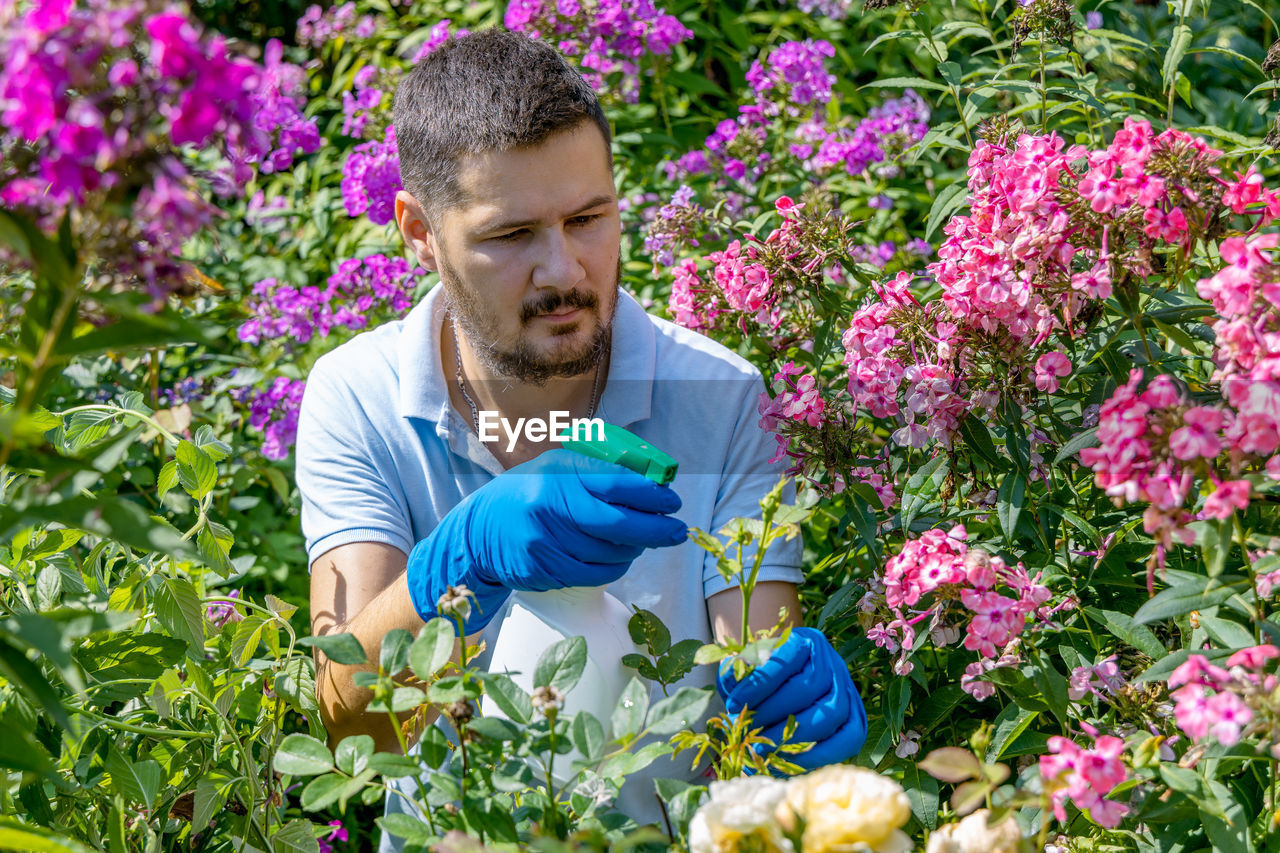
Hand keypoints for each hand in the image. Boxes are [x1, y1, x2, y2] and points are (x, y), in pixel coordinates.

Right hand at [406, 449, 686, 631]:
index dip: (650, 496)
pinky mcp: (543, 569)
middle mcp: (550, 506)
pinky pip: (594, 573)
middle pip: (617, 524)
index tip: (672, 501)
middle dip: (655, 529)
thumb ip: (596, 470)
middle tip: (677, 530)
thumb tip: (650, 479)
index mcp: (557, 473)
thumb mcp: (555, 468)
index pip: (615, 484)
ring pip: (609, 552)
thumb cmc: (528, 494)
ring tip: (642, 541)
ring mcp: (545, 541)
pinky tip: (619, 558)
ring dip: (635, 549)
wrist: (478, 532)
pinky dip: (614, 567)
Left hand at [717, 627, 865, 770]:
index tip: (731, 704)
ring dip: (794, 735)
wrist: (784, 686)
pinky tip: (790, 762)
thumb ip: (736, 675)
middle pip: (809, 687)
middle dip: (773, 714)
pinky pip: (849, 737)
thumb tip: (734, 691)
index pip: (785, 659)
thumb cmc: (761, 677)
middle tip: (746, 732)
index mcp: (806, 641)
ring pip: (831, 712)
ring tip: (763, 749)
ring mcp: (847, 690)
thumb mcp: (744, 668)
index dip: (758, 685)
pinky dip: (821, 754)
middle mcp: (832, 662)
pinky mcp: (856, 717)